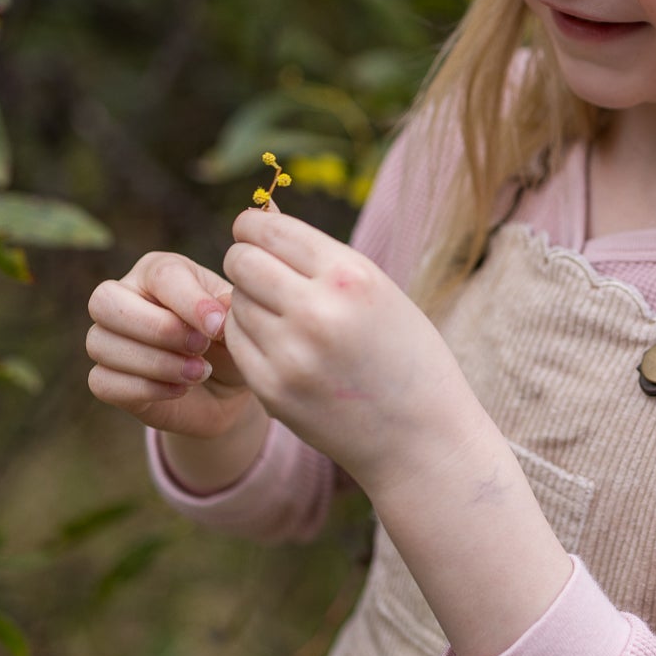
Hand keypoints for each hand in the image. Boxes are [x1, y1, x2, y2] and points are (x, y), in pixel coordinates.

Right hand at [87, 246, 257, 444]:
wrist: (225, 388)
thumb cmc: (228, 342)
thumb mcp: (237, 321)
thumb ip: (228, 309)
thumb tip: (220, 308)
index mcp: (157, 271)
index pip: (160, 274)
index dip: (190, 302)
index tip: (218, 327)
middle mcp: (123, 298)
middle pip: (105, 300)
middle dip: (157, 328)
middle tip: (200, 346)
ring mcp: (107, 339)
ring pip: (100, 343)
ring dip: (156, 363)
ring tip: (200, 372)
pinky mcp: (104, 379)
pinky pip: (103, 381)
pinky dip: (145, 389)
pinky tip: (180, 389)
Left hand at [221, 205, 478, 494]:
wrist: (422, 438)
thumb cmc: (405, 355)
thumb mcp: (380, 292)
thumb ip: (320, 259)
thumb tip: (259, 217)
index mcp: (352, 276)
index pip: (268, 230)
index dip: (254, 228)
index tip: (258, 237)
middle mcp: (317, 311)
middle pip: (241, 262)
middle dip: (246, 262)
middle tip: (264, 276)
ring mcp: (290, 355)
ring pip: (233, 302)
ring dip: (249, 303)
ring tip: (285, 317)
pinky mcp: (272, 390)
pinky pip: (235, 342)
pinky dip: (248, 336)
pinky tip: (278, 344)